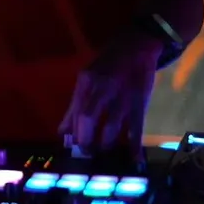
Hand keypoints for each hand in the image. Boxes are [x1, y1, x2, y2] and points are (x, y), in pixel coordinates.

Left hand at [58, 31, 161, 153]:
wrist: (137, 44)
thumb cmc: (108, 62)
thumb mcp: (87, 76)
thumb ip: (76, 104)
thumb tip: (63, 132)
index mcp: (86, 82)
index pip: (75, 113)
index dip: (73, 134)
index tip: (74, 148)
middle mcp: (102, 88)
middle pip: (88, 119)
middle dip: (86, 141)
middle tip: (87, 153)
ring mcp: (122, 95)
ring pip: (110, 126)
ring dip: (105, 143)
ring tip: (103, 151)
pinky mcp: (140, 101)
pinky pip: (136, 126)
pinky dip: (134, 144)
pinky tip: (134, 159)